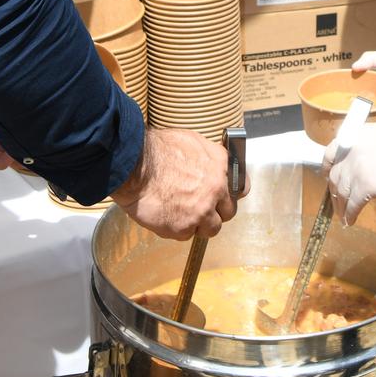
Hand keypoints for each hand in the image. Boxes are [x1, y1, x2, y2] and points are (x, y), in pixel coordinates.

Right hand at [111, 128, 238, 239]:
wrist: (133, 165)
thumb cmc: (156, 149)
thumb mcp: (190, 141)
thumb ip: (207, 158)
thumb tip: (211, 165)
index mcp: (220, 166)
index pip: (241, 187)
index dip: (230, 195)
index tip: (225, 198)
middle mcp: (216, 190)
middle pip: (228, 213)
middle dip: (215, 212)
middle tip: (198, 207)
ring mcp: (202, 211)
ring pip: (210, 228)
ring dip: (197, 224)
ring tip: (179, 213)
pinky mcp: (184, 227)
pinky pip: (185, 235)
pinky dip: (175, 228)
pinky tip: (164, 215)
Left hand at [324, 119, 375, 224]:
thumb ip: (364, 146)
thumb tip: (360, 163)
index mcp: (353, 135)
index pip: (330, 153)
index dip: (327, 169)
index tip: (328, 178)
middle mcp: (349, 150)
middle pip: (335, 176)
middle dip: (335, 191)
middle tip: (337, 201)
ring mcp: (356, 168)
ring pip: (342, 192)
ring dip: (341, 206)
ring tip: (343, 215)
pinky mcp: (365, 186)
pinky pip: (353, 204)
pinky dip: (350, 214)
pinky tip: (350, 220)